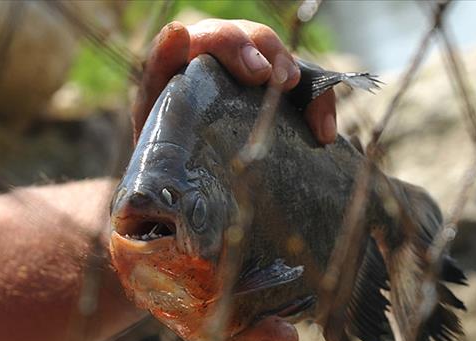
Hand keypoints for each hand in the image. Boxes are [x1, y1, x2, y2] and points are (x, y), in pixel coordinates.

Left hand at [132, 19, 337, 144]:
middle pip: (262, 41)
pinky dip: (321, 108)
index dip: (240, 47)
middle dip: (279, 60)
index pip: (219, 36)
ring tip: (315, 119)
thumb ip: (157, 68)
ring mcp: (259, 77)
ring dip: (308, 87)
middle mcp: (232, 56)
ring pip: (290, 64)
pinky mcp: (279, 101)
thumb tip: (177, 29)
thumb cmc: (159, 138)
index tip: (258, 74)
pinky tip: (324, 135)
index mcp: (198, 52)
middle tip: (288, 84)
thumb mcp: (151, 107)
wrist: (175, 175)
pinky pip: (309, 93)